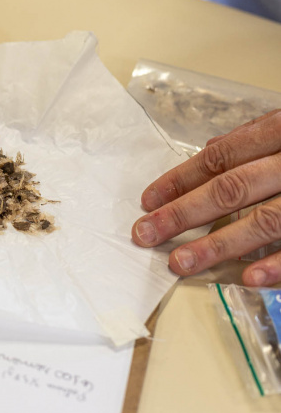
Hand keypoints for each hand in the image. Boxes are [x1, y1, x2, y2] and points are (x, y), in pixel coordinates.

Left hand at [132, 110, 280, 285]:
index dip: (180, 180)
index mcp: (279, 134)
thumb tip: (212, 148)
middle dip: (183, 213)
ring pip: (263, 220)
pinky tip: (247, 278)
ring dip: (218, 244)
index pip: (220, 158)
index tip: (146, 202)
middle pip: (230, 188)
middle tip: (145, 234)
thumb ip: (254, 138)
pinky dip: (277, 264)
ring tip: (180, 262)